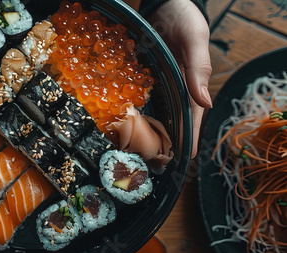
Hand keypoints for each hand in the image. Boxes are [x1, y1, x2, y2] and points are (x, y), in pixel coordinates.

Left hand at [148, 0, 212, 157]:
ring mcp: (160, 81)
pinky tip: (126, 121)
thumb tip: (204, 102)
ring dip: (150, 127)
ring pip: (156, 109)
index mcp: (192, 81)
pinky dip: (135, 108)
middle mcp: (176, 84)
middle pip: (173, 116)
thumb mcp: (194, 38)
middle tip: (156, 159)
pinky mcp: (144, 74)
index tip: (185, 157)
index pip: (193, 114)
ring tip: (140, 148)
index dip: (189, 136)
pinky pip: (139, 94)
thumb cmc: (183, 17)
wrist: (162, 2)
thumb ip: (199, 68)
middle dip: (167, 137)